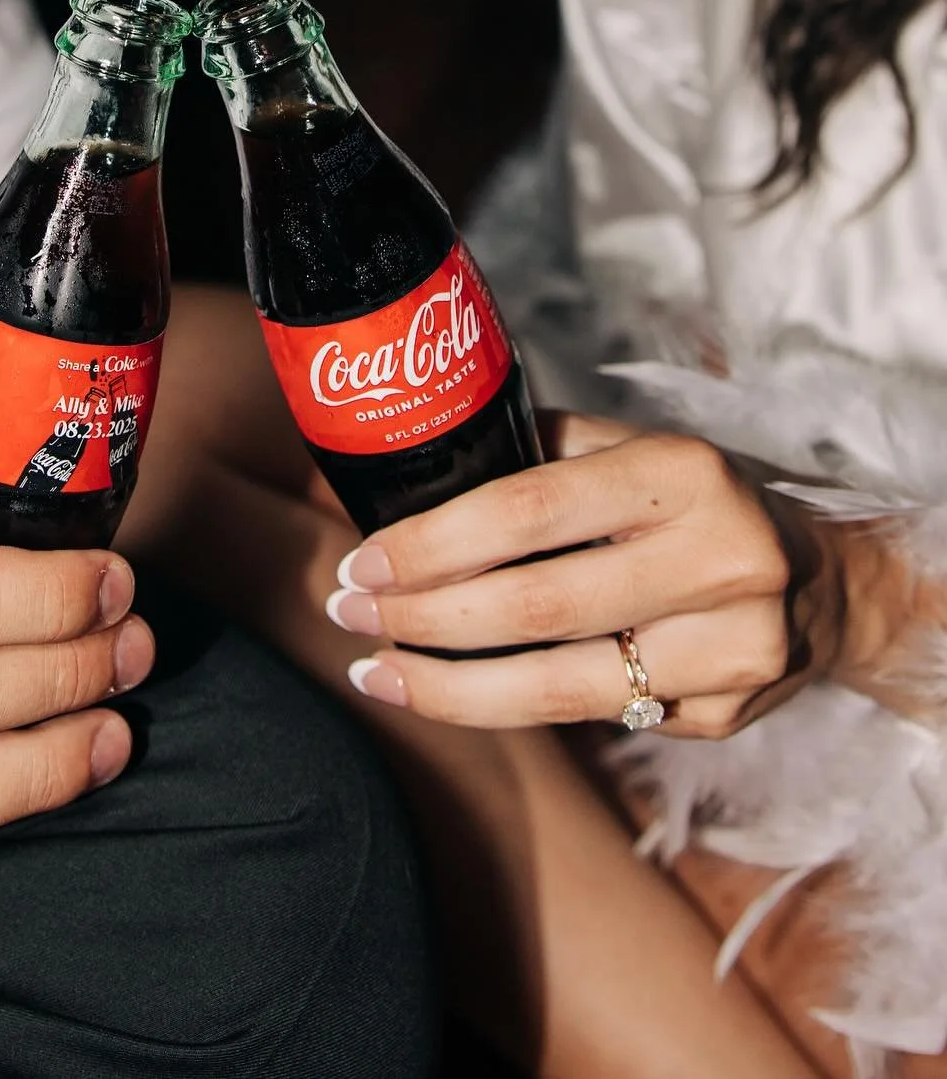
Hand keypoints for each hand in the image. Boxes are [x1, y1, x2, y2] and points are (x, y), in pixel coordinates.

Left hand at [324, 414, 846, 739]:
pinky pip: (592, 718)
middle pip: (535, 608)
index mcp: (682, 473)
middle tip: (347, 613)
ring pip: (558, 688)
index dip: (434, 543)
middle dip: (422, 618)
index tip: (362, 562)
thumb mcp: (629, 450)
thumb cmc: (689, 501)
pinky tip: (458, 690)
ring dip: (448, 687)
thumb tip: (402, 463)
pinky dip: (510, 707)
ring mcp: (731, 649)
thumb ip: (533, 454)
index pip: (530, 509)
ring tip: (376, 670)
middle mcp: (720, 558)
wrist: (821, 581)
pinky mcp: (726, 714)